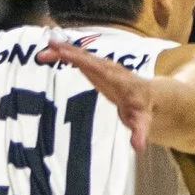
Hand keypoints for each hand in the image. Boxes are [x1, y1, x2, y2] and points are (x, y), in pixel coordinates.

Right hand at [41, 37, 158, 150]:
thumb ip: (139, 133)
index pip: (103, 71)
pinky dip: (66, 53)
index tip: (72, 56)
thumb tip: (137, 147)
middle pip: (90, 60)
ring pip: (83, 56)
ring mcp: (103, 67)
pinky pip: (80, 58)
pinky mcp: (96, 67)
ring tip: (46, 48)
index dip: (87, 63)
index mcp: (120, 82)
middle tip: (51, 47)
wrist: (148, 96)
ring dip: (65, 50)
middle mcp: (111, 70)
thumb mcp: (142, 123)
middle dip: (72, 53)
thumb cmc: (142, 110)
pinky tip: (51, 50)